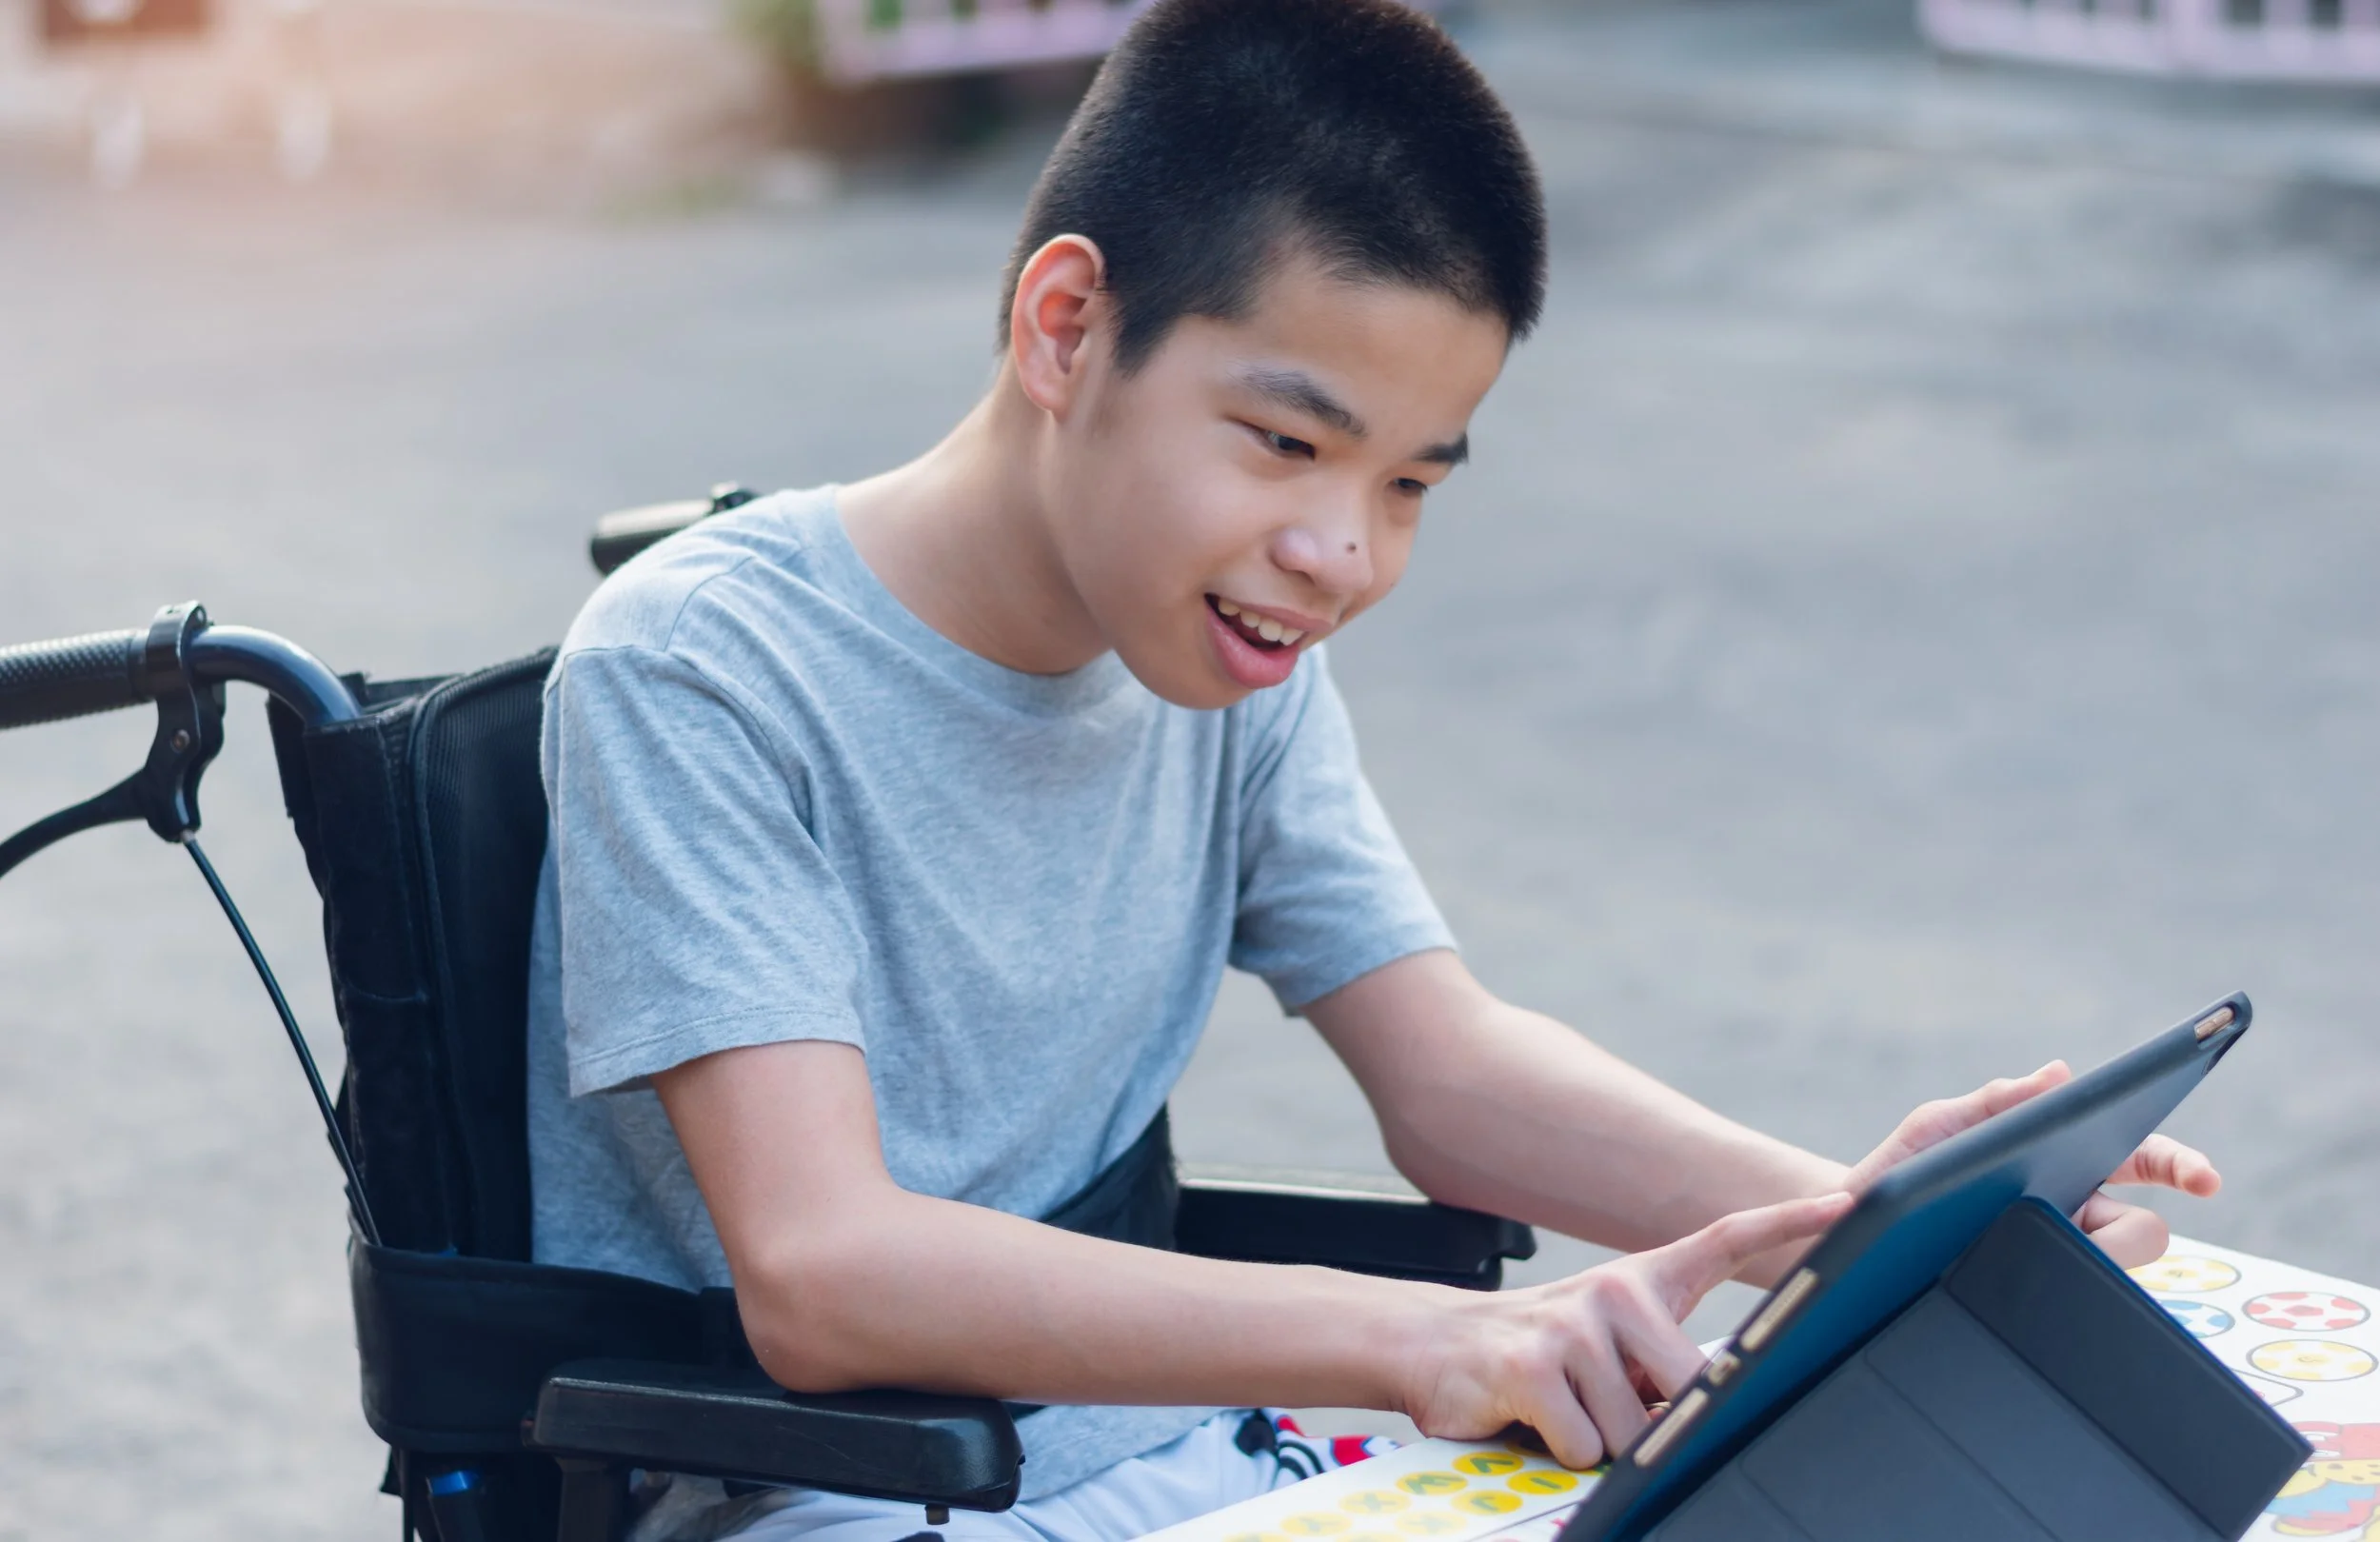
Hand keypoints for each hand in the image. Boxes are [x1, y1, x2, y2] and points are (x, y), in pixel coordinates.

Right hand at [1400, 1191, 1852, 1468]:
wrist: (1433, 1344)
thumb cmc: (1540, 1358)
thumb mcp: (1609, 1345)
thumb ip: (1663, 1363)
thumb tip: (1724, 1406)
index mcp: (1643, 1281)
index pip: (1726, 1240)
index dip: (1787, 1222)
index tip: (1844, 1202)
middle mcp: (1615, 1291)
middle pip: (1692, 1388)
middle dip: (1664, 1423)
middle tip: (1613, 1408)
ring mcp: (1574, 1325)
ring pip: (1637, 1431)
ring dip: (1605, 1443)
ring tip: (1566, 1409)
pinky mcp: (1533, 1366)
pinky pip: (1586, 1446)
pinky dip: (1564, 1452)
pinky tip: (1534, 1417)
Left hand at [1844, 1061, 2221, 1267]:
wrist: (1849, 1225)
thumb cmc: (1904, 1168)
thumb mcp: (1941, 1125)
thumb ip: (1998, 1100)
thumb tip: (2060, 1073)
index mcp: (2065, 1162)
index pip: (2141, 1160)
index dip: (2181, 1166)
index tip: (2206, 1180)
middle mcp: (2072, 1214)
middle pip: (2142, 1232)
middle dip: (2123, 1234)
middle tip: (2082, 1229)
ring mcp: (2052, 1258)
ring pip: (2107, 1274)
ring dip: (2077, 1262)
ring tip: (2017, 1248)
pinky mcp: (2023, 1297)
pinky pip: (2062, 1307)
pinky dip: (2045, 1296)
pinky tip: (2005, 1284)